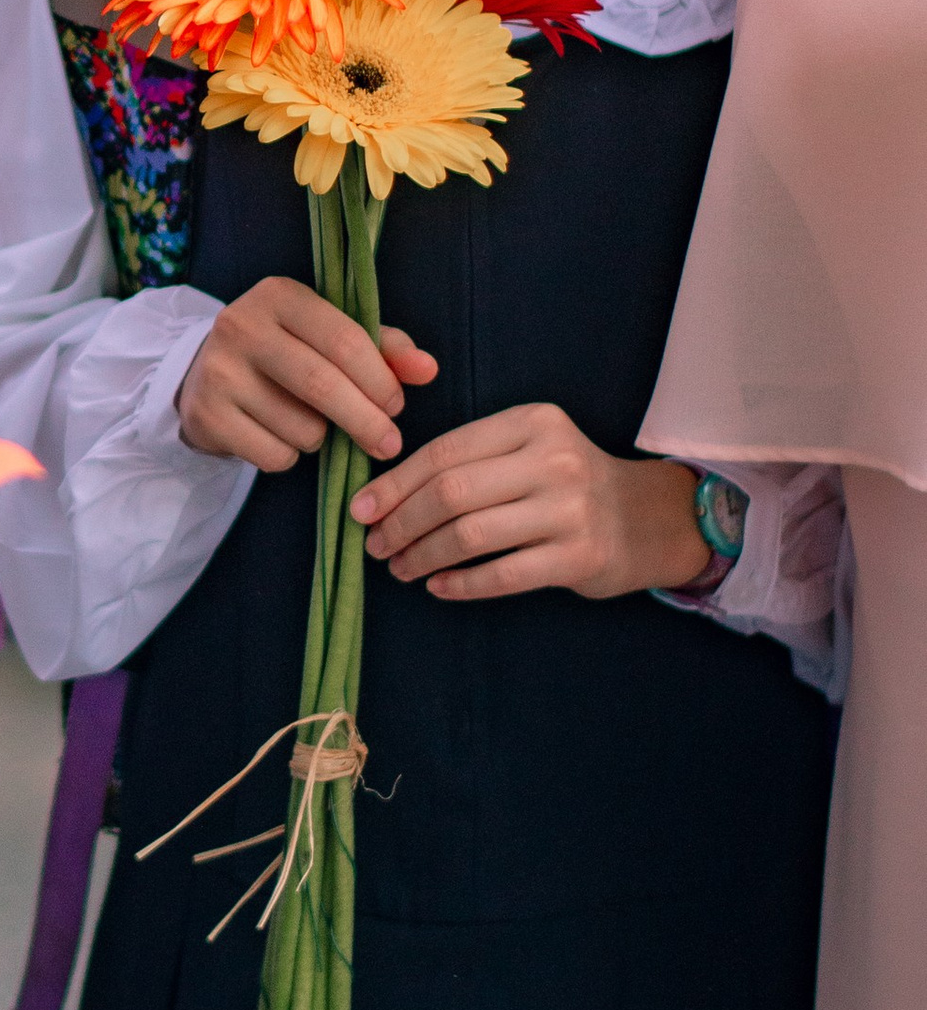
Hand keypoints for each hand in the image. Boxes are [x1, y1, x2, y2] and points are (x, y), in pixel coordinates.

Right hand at [177, 278, 438, 474]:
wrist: (203, 377)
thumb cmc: (287, 352)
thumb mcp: (331, 335)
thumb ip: (384, 348)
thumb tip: (428, 369)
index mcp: (279, 294)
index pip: (345, 339)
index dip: (380, 380)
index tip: (397, 405)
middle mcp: (241, 325)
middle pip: (323, 385)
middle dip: (366, 421)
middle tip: (389, 443)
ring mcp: (218, 372)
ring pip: (302, 427)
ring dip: (322, 439)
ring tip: (311, 423)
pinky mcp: (206, 416)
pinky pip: (275, 455)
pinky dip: (290, 457)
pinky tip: (277, 435)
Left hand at [350, 409, 710, 600]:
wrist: (648, 517)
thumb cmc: (567, 482)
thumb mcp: (527, 448)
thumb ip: (470, 460)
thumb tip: (385, 495)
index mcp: (531, 423)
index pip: (444, 452)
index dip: (394, 484)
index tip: (361, 510)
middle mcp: (552, 460)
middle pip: (451, 494)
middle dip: (401, 523)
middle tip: (376, 545)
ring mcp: (569, 509)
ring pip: (470, 536)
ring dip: (423, 555)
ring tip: (400, 568)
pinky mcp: (580, 557)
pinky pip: (502, 575)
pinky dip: (461, 585)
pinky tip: (438, 586)